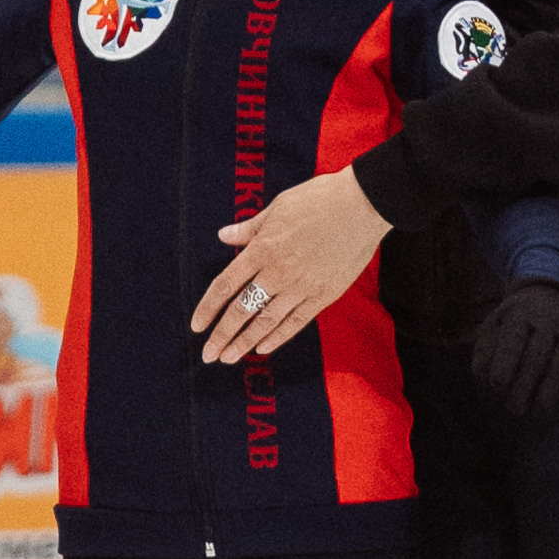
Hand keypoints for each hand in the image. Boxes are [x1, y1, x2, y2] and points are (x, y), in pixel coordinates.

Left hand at [193, 170, 389, 362]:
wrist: (362, 205)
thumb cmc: (319, 199)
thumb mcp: (277, 208)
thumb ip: (249, 228)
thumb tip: (223, 236)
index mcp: (263, 249)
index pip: (226, 285)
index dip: (208, 308)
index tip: (196, 325)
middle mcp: (278, 272)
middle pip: (242, 310)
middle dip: (222, 335)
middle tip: (208, 355)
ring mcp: (302, 286)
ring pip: (267, 321)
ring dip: (245, 342)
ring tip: (229, 358)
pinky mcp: (324, 295)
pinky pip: (296, 321)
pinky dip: (278, 336)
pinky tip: (263, 348)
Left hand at [470, 282, 558, 420]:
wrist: (553, 298)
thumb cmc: (514, 322)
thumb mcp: (495, 325)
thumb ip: (484, 349)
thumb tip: (482, 377)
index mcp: (521, 313)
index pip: (514, 337)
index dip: (506, 360)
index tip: (497, 384)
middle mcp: (548, 321)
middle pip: (539, 353)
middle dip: (525, 383)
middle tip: (513, 408)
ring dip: (552, 389)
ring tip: (539, 412)